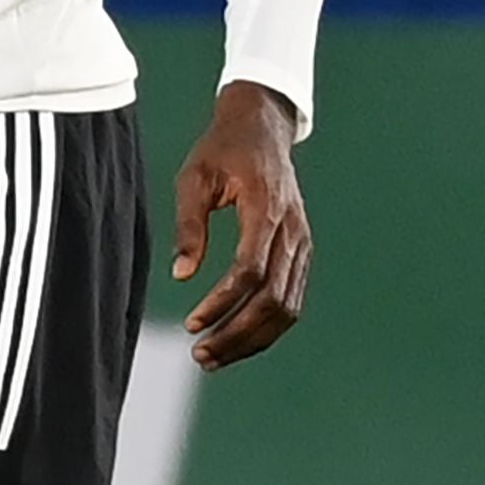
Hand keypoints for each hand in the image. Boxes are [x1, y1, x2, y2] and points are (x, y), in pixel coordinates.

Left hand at [169, 81, 311, 369]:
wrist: (264, 127)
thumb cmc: (223, 150)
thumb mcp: (194, 177)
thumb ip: (189, 225)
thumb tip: (182, 274)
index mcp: (267, 209)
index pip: (251, 271)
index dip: (222, 303)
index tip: (192, 323)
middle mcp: (292, 231)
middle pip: (273, 299)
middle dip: (237, 334)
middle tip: (200, 355)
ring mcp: (302, 243)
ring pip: (287, 308)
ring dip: (252, 339)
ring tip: (214, 356)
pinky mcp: (302, 252)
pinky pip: (292, 299)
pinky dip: (267, 327)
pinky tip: (237, 338)